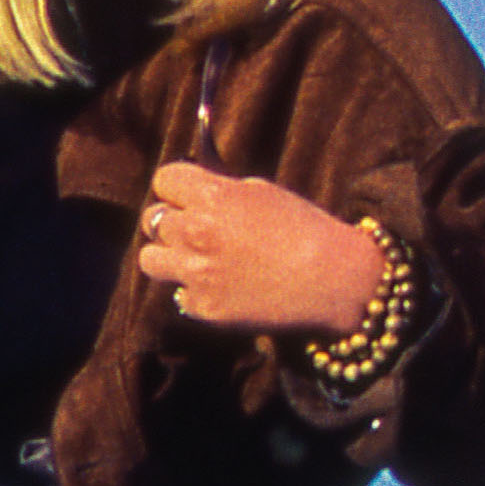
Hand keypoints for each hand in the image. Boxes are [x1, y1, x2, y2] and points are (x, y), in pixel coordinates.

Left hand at [132, 161, 388, 334]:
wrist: (334, 279)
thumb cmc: (306, 229)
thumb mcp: (264, 193)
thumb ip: (222, 191)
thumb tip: (194, 194)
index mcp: (213, 197)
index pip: (164, 179)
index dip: (177, 186)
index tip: (186, 194)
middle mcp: (196, 233)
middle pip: (152, 219)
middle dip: (172, 220)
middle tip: (194, 227)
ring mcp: (196, 273)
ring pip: (150, 259)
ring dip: (170, 256)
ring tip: (196, 258)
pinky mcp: (203, 306)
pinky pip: (180, 293)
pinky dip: (197, 289)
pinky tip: (225, 285)